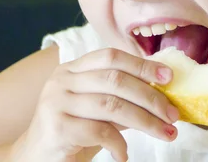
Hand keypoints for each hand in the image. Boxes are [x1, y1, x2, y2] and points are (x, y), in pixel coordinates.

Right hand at [9, 48, 178, 161]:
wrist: (35, 158)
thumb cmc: (72, 132)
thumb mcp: (97, 110)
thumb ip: (121, 98)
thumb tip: (163, 95)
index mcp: (72, 68)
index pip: (111, 56)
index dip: (142, 65)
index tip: (168, 77)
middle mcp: (62, 80)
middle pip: (115, 80)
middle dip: (150, 96)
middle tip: (173, 114)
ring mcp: (56, 102)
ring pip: (111, 105)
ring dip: (145, 121)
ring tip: (165, 133)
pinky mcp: (56, 127)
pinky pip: (98, 131)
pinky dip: (118, 143)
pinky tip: (124, 154)